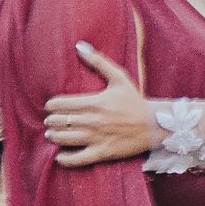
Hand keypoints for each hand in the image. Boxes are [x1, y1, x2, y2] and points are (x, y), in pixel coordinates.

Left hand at [44, 44, 157, 165]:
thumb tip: (79, 45)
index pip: (62, 104)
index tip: (51, 106)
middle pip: (60, 122)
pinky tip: (59, 156)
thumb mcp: (118, 77)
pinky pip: (78, 159)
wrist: (154, 124)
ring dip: (54, 136)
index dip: (51, 105)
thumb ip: (98, 61)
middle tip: (50, 120)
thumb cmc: (134, 100)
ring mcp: (97, 138)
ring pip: (65, 139)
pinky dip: (65, 159)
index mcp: (94, 102)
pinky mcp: (102, 152)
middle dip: (51, 121)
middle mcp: (93, 121)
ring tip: (51, 134)